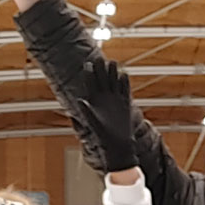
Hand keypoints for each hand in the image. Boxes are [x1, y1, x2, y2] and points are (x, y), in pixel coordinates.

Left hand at [73, 58, 138, 173]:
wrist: (117, 145)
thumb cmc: (103, 137)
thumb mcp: (93, 124)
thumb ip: (86, 112)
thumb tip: (79, 100)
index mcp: (94, 101)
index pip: (91, 84)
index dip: (90, 74)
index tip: (88, 64)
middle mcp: (104, 98)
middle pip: (102, 80)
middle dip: (101, 70)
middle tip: (101, 58)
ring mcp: (115, 100)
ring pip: (114, 82)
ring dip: (113, 73)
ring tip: (113, 62)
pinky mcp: (125, 104)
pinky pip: (125, 90)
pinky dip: (125, 83)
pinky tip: (124, 74)